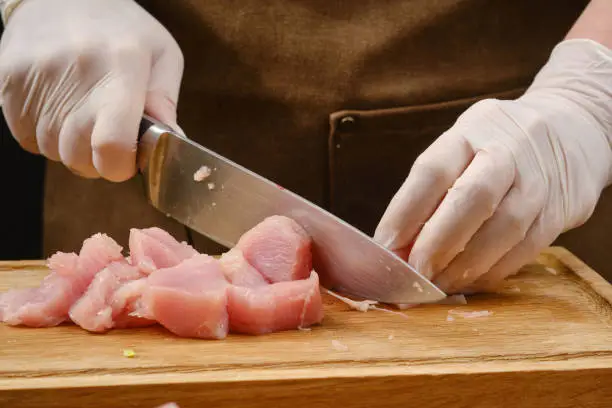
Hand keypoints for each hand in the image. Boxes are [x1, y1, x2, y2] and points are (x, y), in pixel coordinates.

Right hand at [0, 0, 183, 180]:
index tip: (126, 160)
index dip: (119, 166)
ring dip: (70, 146)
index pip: (111, 144)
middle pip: (79, 157)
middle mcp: (77, 73)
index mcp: (122, 68)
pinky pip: (26, 137)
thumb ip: (165, 102)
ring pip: (52, 150)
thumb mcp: (161, 54)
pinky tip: (58, 107)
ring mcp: (36, 77)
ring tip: (82, 114)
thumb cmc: (120, 29)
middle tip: (106, 137)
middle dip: (97, 161)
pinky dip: (44, 133)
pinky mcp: (7, 81)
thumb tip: (172, 142)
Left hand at [374, 39, 611, 293]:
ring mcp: (538, 181)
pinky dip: (492, 271)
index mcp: (470, 131)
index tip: (384, 246)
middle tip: (413, 274)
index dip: (405, 212)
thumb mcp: (461, 148)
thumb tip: (396, 247)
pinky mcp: (559, 211)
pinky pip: (526, 249)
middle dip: (436, 243)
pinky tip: (468, 281)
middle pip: (471, 198)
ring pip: (503, 228)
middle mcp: (508, 151)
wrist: (571, 132)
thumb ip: (431, 192)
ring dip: (465, 265)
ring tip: (437, 285)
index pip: (432, 170)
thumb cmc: (494, 147)